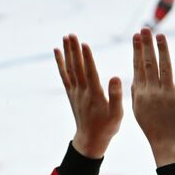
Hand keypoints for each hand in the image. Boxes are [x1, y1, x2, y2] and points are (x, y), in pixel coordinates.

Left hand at [54, 35, 122, 159]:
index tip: (83, 44)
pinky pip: (64, 76)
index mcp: (95, 95)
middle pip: (77, 67)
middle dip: (74, 50)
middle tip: (71, 34)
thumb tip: (115, 78)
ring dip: (67, 53)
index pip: (90, 73)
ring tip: (65, 37)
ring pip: (69, 69)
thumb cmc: (107, 127)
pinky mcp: (71, 93)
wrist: (90, 140)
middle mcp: (83, 91)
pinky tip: (57, 51)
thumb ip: (116, 96)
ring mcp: (75, 92)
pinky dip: (60, 63)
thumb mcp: (117, 114)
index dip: (87, 58)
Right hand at [130, 29, 174, 167]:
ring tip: (160, 36)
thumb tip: (136, 76)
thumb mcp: (139, 111)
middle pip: (150, 63)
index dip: (137, 50)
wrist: (169, 144)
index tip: (136, 36)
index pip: (138, 67)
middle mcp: (153, 92)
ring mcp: (168, 95)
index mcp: (140, 95)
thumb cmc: (153, 129)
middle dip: (147, 44)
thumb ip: (136, 93)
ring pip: (165, 67)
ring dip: (163, 50)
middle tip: (146, 28)